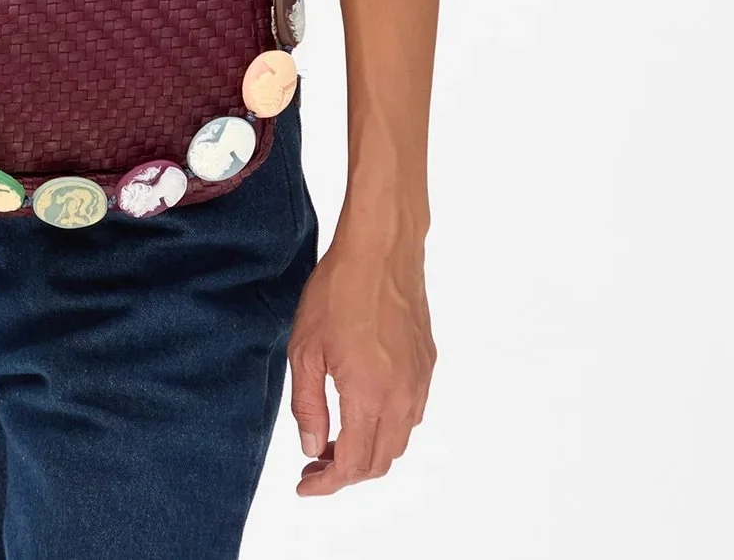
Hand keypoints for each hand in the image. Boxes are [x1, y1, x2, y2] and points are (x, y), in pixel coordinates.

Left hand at [287, 234, 435, 496]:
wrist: (380, 249)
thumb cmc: (338, 291)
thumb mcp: (305, 349)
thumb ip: (308, 406)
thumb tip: (312, 447)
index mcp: (370, 396)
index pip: (352, 464)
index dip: (327, 483)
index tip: (305, 484)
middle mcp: (402, 397)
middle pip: (379, 461)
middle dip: (345, 472)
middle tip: (314, 462)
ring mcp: (420, 381)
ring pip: (398, 440)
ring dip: (368, 451)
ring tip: (334, 437)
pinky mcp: (428, 364)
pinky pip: (411, 413)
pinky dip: (386, 426)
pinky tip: (361, 408)